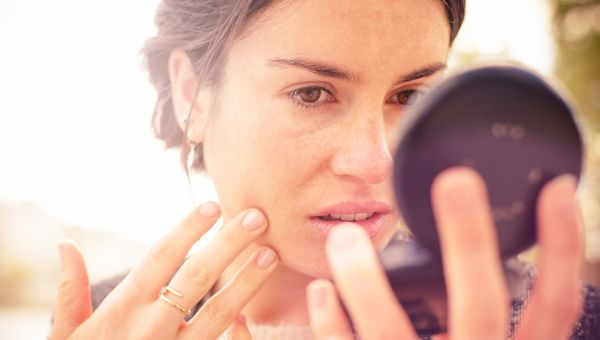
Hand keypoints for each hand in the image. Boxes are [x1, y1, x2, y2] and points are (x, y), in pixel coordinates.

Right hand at [50, 203, 277, 339]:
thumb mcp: (67, 334)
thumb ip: (69, 291)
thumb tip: (65, 244)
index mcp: (122, 309)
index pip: (160, 257)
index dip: (188, 230)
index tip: (213, 206)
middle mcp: (151, 327)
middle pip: (196, 277)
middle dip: (229, 245)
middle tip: (257, 216)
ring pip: (218, 312)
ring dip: (247, 281)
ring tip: (271, 254)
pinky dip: (241, 330)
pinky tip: (259, 309)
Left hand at [307, 167, 582, 338]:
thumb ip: (508, 329)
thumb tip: (498, 268)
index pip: (554, 304)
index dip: (561, 247)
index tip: (555, 188)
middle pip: (482, 305)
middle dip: (470, 240)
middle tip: (453, 182)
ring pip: (396, 335)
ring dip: (366, 281)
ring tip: (343, 237)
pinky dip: (332, 327)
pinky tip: (319, 291)